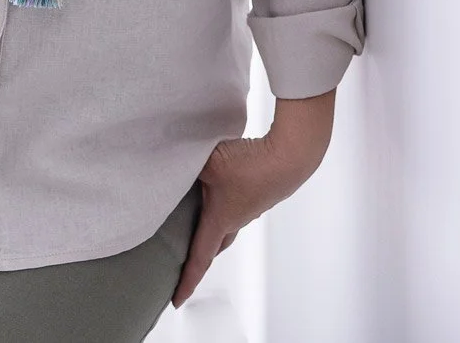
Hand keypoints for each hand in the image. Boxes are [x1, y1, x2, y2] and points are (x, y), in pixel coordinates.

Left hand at [170, 132, 319, 308]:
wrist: (288, 159)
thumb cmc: (251, 166)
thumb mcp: (209, 163)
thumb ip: (186, 164)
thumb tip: (172, 162)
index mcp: (220, 220)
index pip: (199, 258)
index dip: (187, 281)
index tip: (177, 299)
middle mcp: (236, 219)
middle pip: (214, 245)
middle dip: (200, 256)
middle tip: (185, 263)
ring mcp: (250, 207)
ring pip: (227, 224)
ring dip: (212, 226)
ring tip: (197, 218)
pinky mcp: (258, 193)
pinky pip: (237, 204)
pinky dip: (225, 203)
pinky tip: (221, 186)